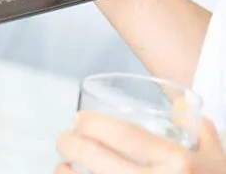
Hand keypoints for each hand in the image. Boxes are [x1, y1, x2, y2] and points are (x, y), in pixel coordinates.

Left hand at [55, 111, 225, 172]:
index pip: (123, 135)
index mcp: (178, 162)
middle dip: (70, 143)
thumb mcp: (215, 156)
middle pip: (95, 157)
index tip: (79, 119)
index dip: (92, 123)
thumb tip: (177, 104)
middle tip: (66, 139)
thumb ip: (197, 127)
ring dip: (64, 173)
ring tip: (62, 166)